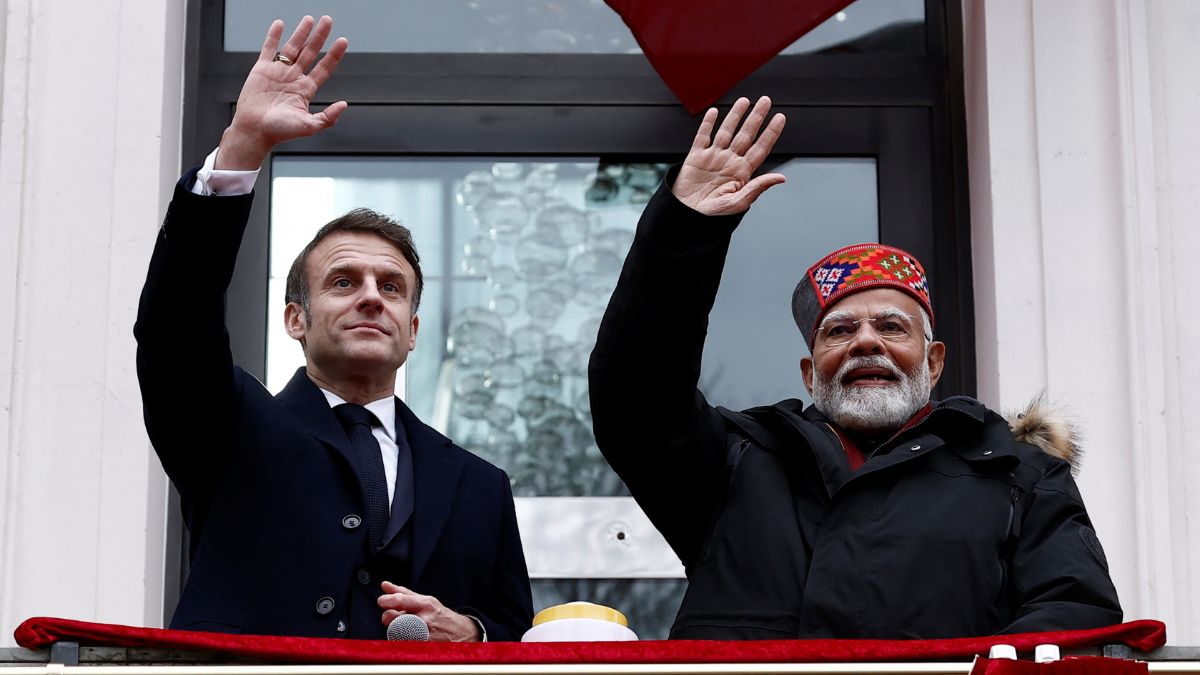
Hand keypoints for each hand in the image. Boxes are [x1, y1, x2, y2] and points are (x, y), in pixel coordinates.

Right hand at [215, 16, 348, 169]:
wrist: (254, 130)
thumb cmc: (279, 131)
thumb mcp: (308, 126)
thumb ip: (328, 117)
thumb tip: (344, 105)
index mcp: (306, 90)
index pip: (324, 68)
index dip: (334, 55)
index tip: (343, 41)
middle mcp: (294, 78)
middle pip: (310, 52)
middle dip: (320, 36)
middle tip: (328, 20)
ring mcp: (278, 72)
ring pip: (292, 47)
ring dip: (301, 33)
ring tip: (310, 19)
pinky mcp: (261, 69)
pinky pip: (269, 48)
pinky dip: (273, 36)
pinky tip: (280, 24)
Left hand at [377, 581, 480, 641]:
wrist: (461, 632)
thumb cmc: (439, 614)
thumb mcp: (424, 600)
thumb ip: (403, 593)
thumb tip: (385, 585)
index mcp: (425, 604)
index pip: (400, 600)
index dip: (386, 601)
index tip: (382, 601)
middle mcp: (425, 619)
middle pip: (394, 619)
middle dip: (389, 618)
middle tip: (392, 617)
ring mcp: (425, 635)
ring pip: (397, 633)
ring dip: (396, 631)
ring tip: (403, 628)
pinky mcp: (424, 648)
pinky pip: (404, 644)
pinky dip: (402, 641)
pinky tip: (408, 637)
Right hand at [671, 96, 786, 215]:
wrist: (686, 216)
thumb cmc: (712, 215)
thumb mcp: (737, 203)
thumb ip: (757, 188)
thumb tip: (780, 178)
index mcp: (741, 172)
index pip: (760, 148)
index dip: (771, 133)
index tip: (780, 117)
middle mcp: (729, 161)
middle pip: (746, 134)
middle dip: (756, 117)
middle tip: (765, 100)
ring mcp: (713, 157)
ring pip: (726, 131)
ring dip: (735, 115)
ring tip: (744, 101)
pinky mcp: (696, 157)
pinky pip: (703, 136)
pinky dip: (708, 124)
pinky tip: (714, 112)